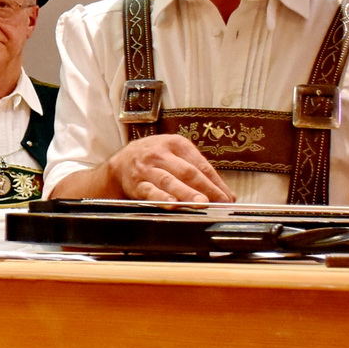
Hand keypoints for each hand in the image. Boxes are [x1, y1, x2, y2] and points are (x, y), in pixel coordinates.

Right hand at [106, 133, 235, 203]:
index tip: (227, 197)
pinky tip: (172, 204)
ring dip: (187, 193)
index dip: (216, 182)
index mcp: (176, 144)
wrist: (121, 162)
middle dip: (205, 187)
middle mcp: (161, 154)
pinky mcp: (136, 183)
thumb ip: (199, 172)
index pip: (201, 165)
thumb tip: (227, 195)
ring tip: (201, 203)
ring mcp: (147, 168)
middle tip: (219, 201)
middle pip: (187, 172)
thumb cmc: (155, 160)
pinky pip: (150, 191)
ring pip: (169, 181)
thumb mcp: (175, 156)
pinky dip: (162, 197)